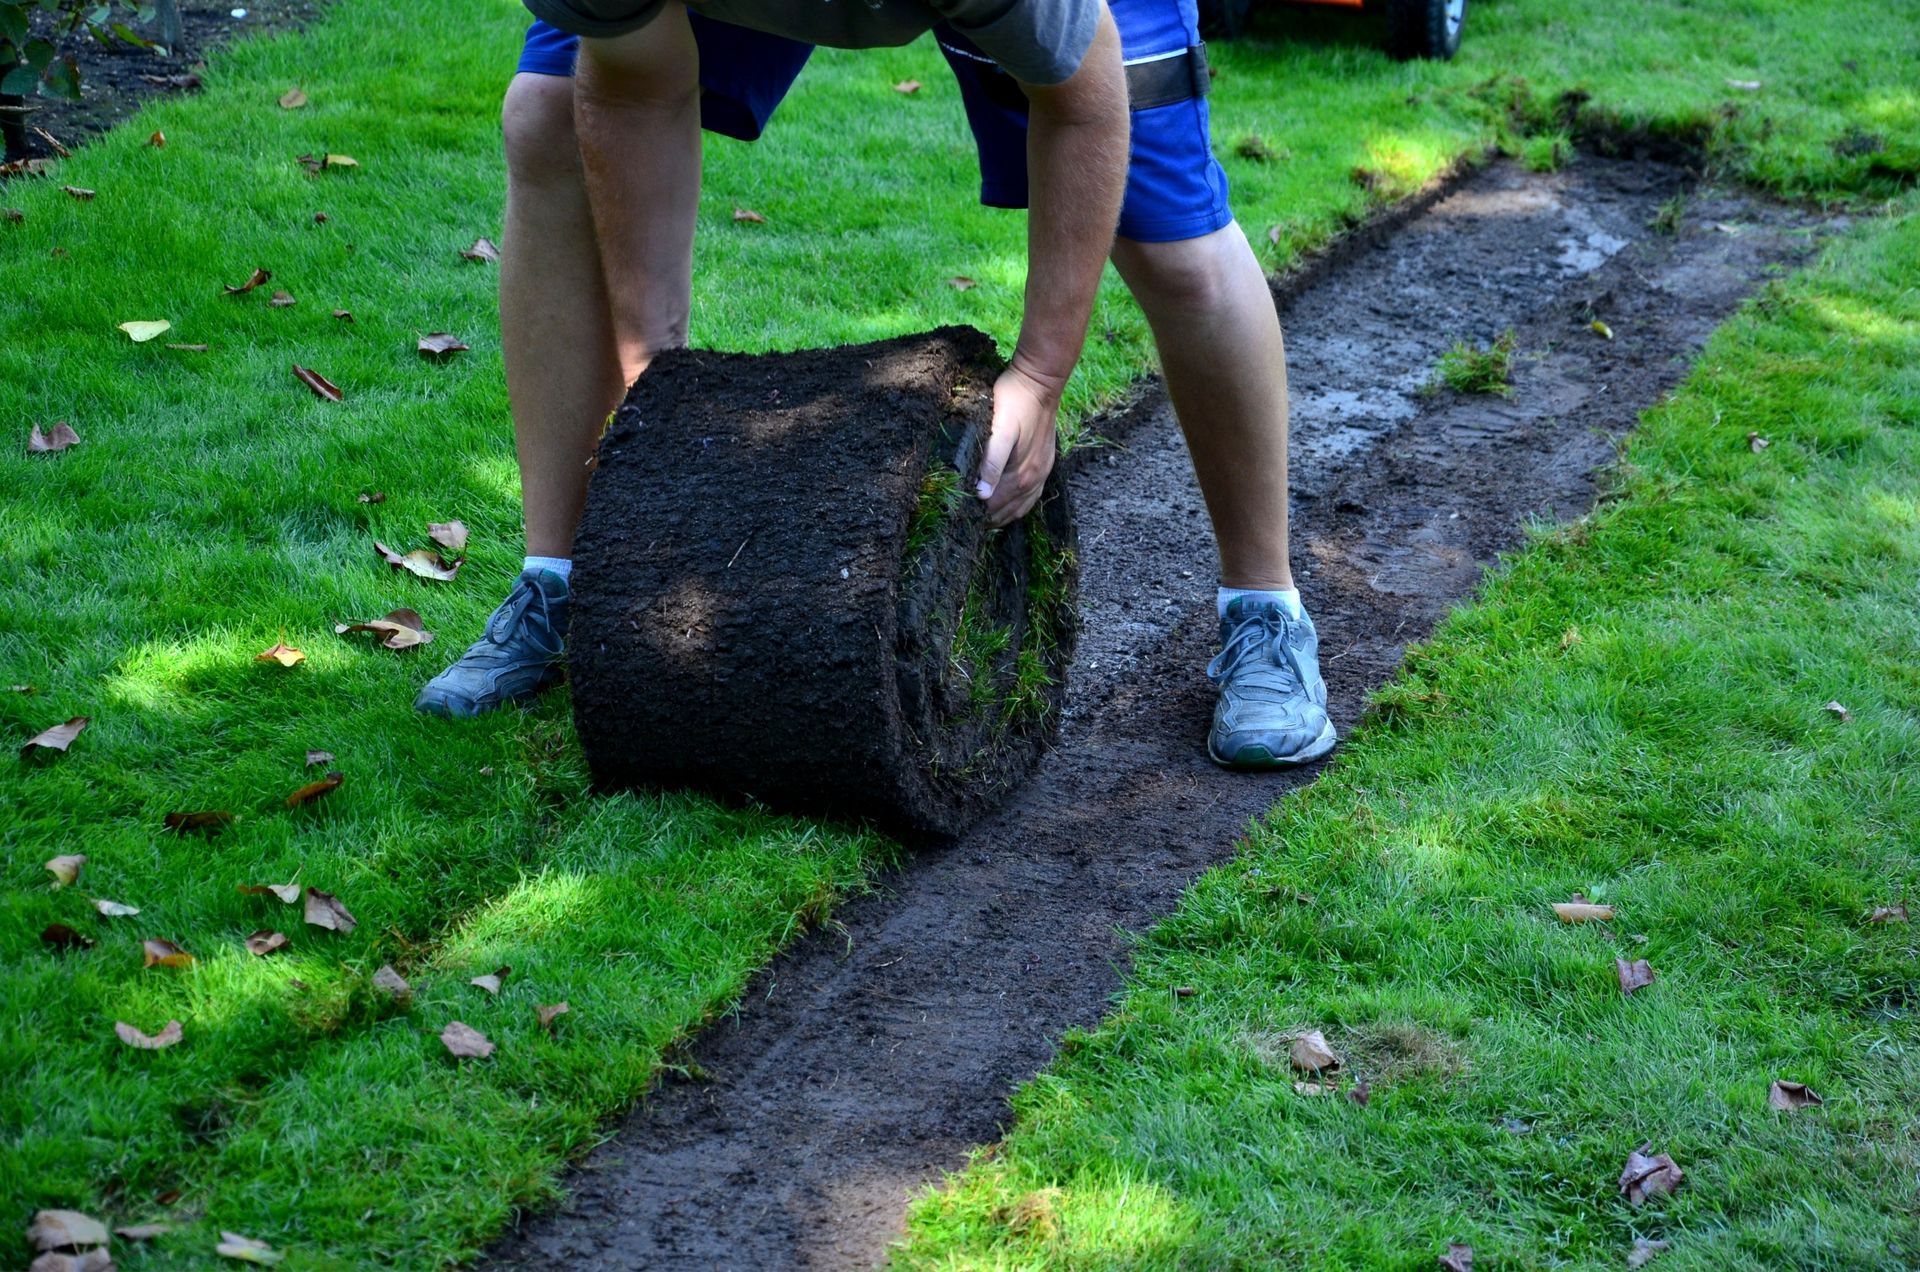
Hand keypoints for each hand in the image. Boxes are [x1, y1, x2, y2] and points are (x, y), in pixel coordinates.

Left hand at [975, 359, 1061, 528]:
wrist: (1041, 381)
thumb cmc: (1014, 400)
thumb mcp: (1001, 429)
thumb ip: (992, 462)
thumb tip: (981, 494)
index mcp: (1022, 474)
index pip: (993, 506)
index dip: (973, 513)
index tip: (954, 516)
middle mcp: (1035, 479)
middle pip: (1006, 511)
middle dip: (985, 519)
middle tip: (962, 521)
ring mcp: (1042, 473)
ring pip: (1019, 508)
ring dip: (1000, 516)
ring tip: (980, 519)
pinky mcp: (1044, 464)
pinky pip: (1031, 497)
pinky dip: (1017, 507)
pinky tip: (1007, 506)